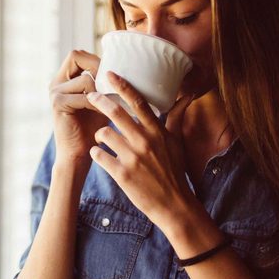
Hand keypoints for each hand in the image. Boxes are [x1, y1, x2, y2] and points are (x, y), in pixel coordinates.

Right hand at [49, 50, 109, 163]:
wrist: (80, 153)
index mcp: (63, 79)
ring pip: (86, 79)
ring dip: (102, 91)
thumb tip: (129, 67)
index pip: (77, 55)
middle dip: (96, 67)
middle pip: (75, 56)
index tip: (109, 73)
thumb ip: (104, 83)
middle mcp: (56, 83)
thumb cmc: (93, 127)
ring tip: (110, 104)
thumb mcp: (101, 99)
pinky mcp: (58, 104)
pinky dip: (98, 104)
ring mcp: (55, 92)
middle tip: (110, 84)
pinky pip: (84, 96)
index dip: (94, 59)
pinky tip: (104, 113)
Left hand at [85, 70, 195, 229]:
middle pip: (115, 112)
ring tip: (102, 139)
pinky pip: (98, 155)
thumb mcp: (176, 142)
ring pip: (103, 133)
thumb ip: (176, 117)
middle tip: (90, 96)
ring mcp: (133, 158)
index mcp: (157, 132)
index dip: (122, 85)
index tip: (109, 73)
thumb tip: (188, 95)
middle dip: (99, 101)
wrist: (174, 205)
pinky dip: (95, 153)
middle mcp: (145, 141)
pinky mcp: (122, 174)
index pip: (138, 102)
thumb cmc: (174, 170)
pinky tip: (99, 154)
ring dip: (98, 134)